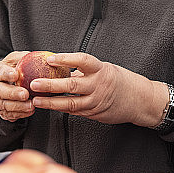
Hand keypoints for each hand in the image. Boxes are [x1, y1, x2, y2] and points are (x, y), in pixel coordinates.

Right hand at [0, 51, 34, 121]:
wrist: (5, 83)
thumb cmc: (12, 69)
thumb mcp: (15, 59)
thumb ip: (22, 57)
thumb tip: (34, 56)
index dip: (6, 74)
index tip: (15, 75)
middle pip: (0, 92)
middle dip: (13, 94)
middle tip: (25, 94)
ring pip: (5, 106)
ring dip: (18, 106)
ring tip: (31, 105)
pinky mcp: (1, 112)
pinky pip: (9, 115)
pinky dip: (20, 114)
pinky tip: (30, 111)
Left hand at [29, 52, 168, 127]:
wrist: (139, 100)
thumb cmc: (119, 80)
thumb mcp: (105, 69)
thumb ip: (85, 70)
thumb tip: (61, 65)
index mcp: (102, 69)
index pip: (82, 61)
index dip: (66, 59)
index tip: (50, 59)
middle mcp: (98, 85)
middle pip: (72, 84)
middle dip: (51, 85)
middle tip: (34, 83)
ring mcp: (96, 101)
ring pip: (70, 103)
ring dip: (51, 102)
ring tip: (36, 100)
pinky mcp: (94, 113)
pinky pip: (74, 111)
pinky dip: (60, 109)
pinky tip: (48, 106)